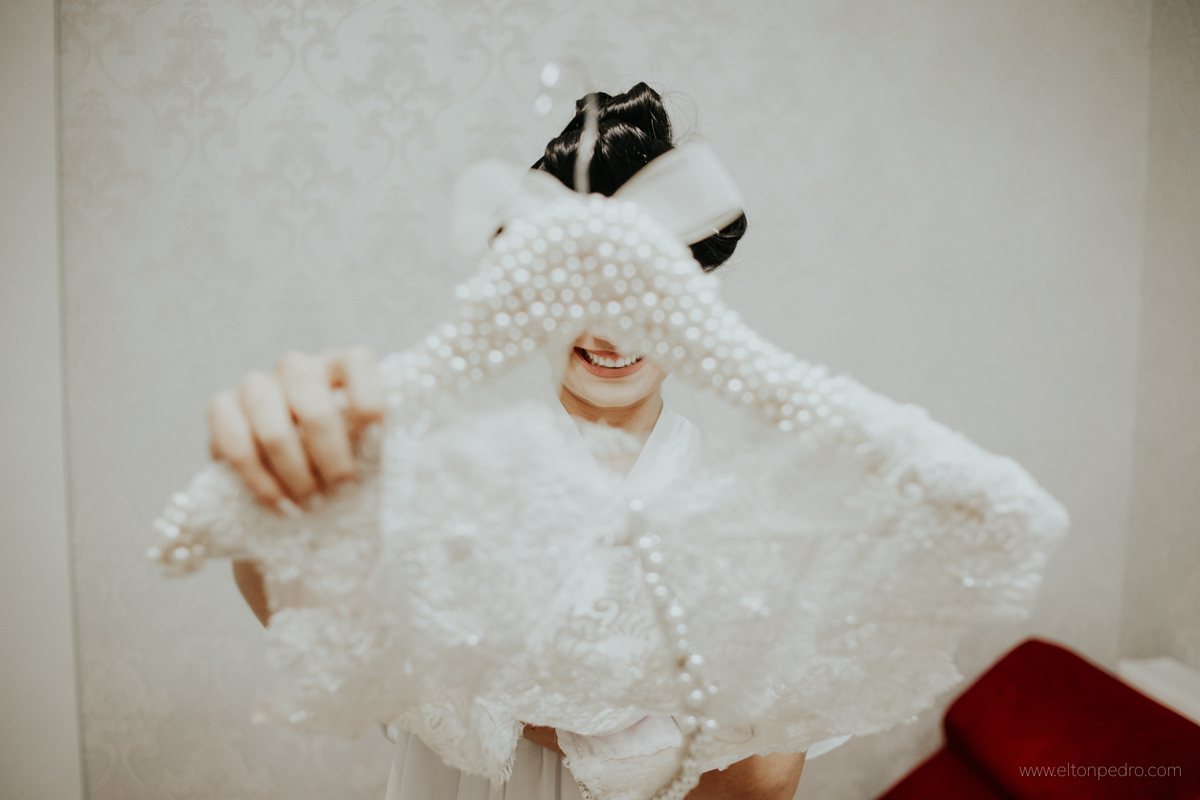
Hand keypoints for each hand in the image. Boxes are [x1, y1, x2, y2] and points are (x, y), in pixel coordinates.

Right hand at [208, 348, 384, 510]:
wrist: (289, 470)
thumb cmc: (342, 455)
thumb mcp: (367, 444)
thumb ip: (377, 444)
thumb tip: (394, 463)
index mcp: (342, 364)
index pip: (357, 363)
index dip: (368, 405)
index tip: (374, 448)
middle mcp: (299, 367)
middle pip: (314, 406)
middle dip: (331, 456)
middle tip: (343, 490)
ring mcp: (257, 384)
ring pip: (274, 429)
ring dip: (296, 474)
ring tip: (313, 504)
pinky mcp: (222, 406)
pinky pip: (236, 445)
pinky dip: (261, 482)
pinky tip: (282, 505)